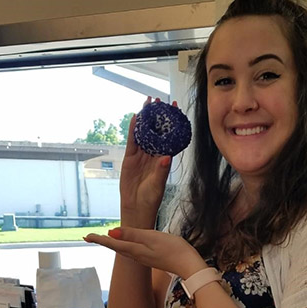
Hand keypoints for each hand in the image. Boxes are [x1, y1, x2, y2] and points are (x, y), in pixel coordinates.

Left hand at [84, 227, 206, 278]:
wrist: (189, 266)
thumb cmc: (174, 249)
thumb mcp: (152, 238)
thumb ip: (133, 235)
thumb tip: (111, 233)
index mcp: (135, 250)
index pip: (113, 243)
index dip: (99, 239)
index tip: (85, 236)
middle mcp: (137, 256)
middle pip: (116, 248)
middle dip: (103, 242)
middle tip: (90, 237)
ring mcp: (144, 258)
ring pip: (124, 250)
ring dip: (113, 244)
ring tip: (105, 239)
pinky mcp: (152, 258)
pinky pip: (133, 251)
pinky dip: (124, 246)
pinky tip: (127, 244)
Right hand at [120, 97, 171, 226]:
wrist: (136, 208)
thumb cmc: (151, 199)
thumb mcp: (158, 185)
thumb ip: (161, 171)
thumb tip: (166, 157)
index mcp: (164, 159)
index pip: (169, 137)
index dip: (172, 123)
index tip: (176, 109)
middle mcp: (153, 155)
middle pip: (156, 131)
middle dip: (157, 115)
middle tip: (159, 99)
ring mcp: (141, 156)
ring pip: (144, 133)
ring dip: (145, 119)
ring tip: (147, 103)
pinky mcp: (130, 158)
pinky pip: (132, 141)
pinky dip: (133, 130)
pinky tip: (135, 118)